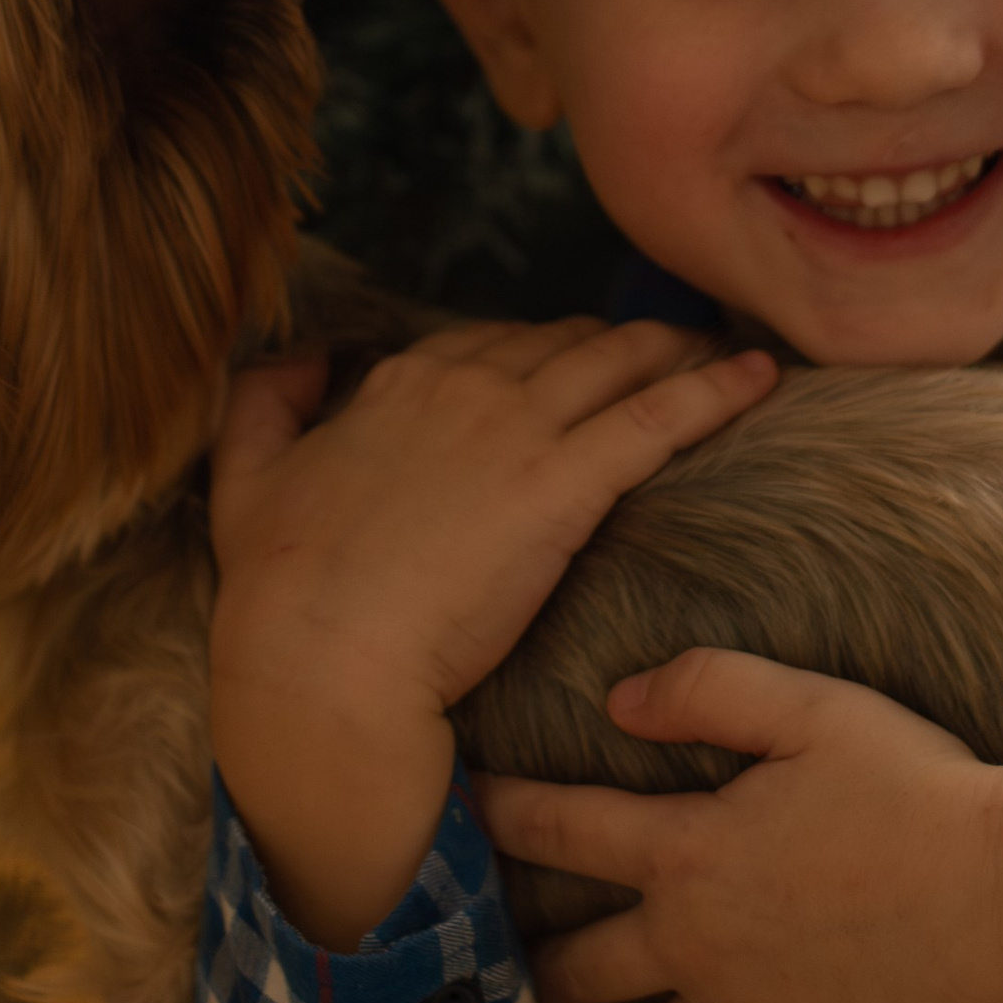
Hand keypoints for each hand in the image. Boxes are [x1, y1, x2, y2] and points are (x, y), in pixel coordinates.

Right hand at [209, 323, 775, 950]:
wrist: (321, 658)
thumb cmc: (278, 589)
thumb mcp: (244, 480)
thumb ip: (263, 405)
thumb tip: (299, 358)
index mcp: (399, 381)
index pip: (493, 344)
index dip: (540, 355)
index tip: (576, 366)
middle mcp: (465, 384)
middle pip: (566, 345)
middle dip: (620, 345)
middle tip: (670, 354)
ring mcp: (519, 426)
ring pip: (622, 360)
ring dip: (677, 347)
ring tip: (723, 350)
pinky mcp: (565, 480)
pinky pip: (660, 414)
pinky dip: (716, 388)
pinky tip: (758, 376)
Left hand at [474, 649, 1002, 1002]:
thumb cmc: (913, 788)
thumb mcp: (812, 708)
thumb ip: (707, 689)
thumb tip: (620, 697)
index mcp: (686, 852)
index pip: (561, 832)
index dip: (501, 816)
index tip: (457, 810)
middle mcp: (695, 945)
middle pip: (577, 972)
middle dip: (530, 967)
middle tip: (504, 964)